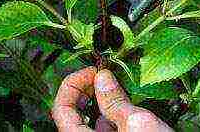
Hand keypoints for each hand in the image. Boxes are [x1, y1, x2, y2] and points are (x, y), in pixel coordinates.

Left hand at [52, 67, 173, 131]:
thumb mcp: (138, 124)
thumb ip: (115, 100)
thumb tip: (102, 77)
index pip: (61, 109)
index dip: (74, 84)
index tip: (92, 72)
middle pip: (72, 113)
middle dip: (86, 90)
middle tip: (101, 75)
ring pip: (89, 119)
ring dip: (99, 99)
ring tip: (114, 86)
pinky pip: (103, 128)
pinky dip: (110, 112)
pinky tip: (123, 105)